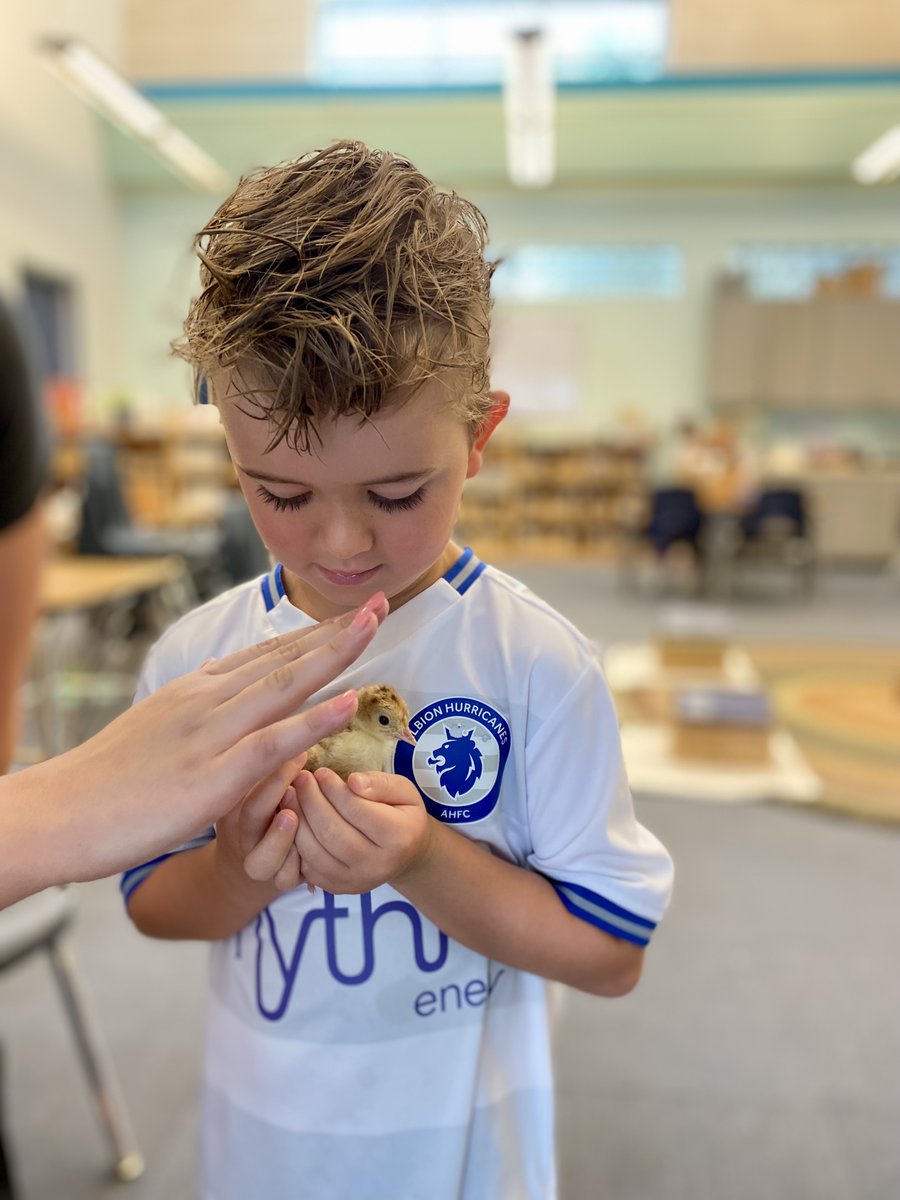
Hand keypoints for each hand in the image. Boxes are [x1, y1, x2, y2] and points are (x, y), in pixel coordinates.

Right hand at [7, 593, 388, 902]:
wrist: (58, 813)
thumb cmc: (107, 778)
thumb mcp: (156, 723)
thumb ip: (194, 699)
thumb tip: (219, 667)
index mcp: (197, 690)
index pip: (267, 653)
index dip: (315, 634)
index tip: (353, 615)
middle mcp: (207, 701)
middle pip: (283, 658)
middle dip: (337, 631)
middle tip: (381, 602)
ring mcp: (209, 735)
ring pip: (283, 686)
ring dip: (333, 655)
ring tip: (373, 627)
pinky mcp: (211, 777)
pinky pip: (271, 743)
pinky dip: (313, 720)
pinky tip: (347, 702)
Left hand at [292, 769, 433, 894]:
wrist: (406, 854)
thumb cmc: (402, 814)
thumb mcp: (404, 791)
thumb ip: (380, 783)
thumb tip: (352, 781)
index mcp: (399, 837)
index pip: (357, 810)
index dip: (334, 789)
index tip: (321, 772)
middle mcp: (377, 864)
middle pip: (332, 832)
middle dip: (311, 802)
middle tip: (300, 779)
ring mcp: (356, 881)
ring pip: (315, 852)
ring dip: (298, 821)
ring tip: (291, 795)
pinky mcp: (338, 889)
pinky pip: (308, 867)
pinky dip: (296, 843)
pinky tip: (294, 821)